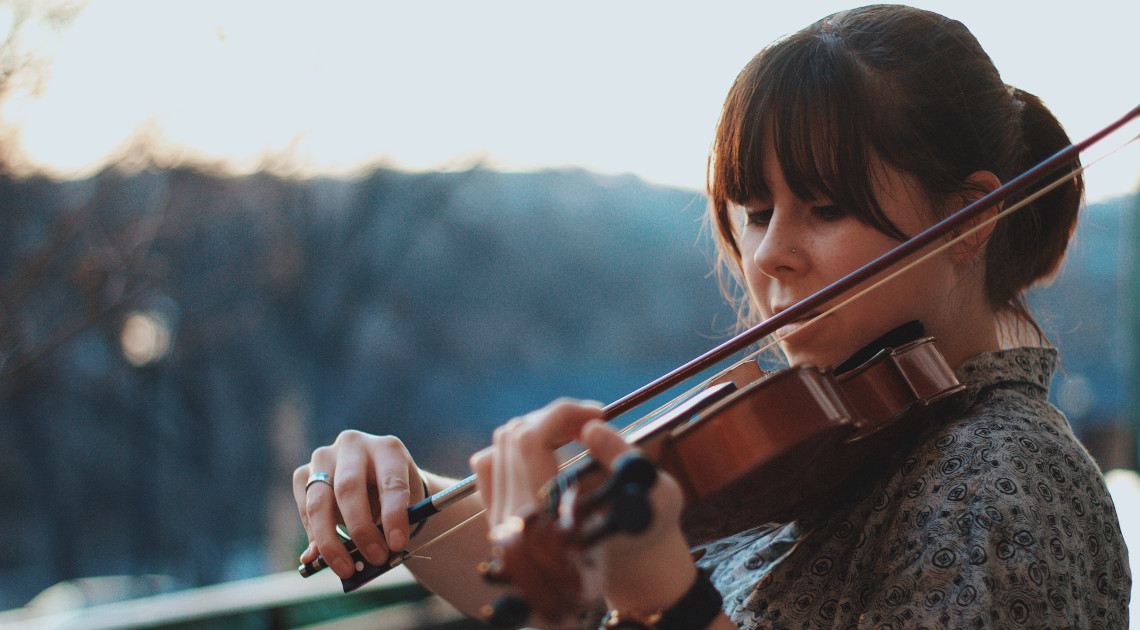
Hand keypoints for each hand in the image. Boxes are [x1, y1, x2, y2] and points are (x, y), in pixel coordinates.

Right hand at [292, 430, 425, 578]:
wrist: (375, 483)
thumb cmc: (394, 498)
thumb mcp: (402, 507)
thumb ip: (386, 528)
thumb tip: (355, 559)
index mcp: (388, 449)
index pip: (391, 482)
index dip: (394, 515)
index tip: (398, 545)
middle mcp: (354, 445)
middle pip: (348, 488)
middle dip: (361, 530)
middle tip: (375, 559)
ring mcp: (325, 456)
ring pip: (319, 501)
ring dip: (330, 540)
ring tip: (346, 568)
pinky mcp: (304, 472)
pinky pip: (304, 506)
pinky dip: (312, 534)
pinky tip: (320, 555)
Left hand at [469, 399, 697, 616]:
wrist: (609, 585)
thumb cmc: (637, 543)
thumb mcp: (647, 503)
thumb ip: (620, 459)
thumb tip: (591, 427)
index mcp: (542, 516)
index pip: (532, 439)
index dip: (564, 414)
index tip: (599, 414)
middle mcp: (510, 516)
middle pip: (516, 435)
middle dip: (555, 417)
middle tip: (590, 422)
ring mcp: (497, 517)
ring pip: (501, 445)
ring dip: (538, 427)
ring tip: (572, 432)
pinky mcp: (495, 517)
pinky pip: (490, 465)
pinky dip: (515, 446)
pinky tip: (545, 450)